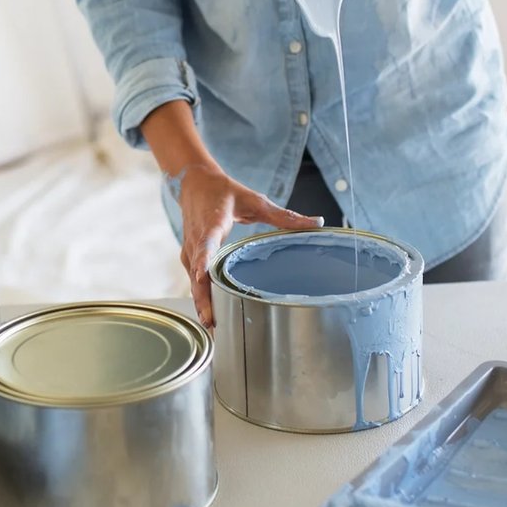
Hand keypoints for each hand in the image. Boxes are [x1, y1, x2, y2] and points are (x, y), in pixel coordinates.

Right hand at [175, 163, 322, 327]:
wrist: (194, 182)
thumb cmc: (224, 192)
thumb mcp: (255, 200)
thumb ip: (284, 216)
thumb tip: (317, 222)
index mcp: (213, 222)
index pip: (206, 242)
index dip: (203, 259)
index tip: (201, 275)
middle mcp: (197, 238)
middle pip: (197, 271)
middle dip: (203, 296)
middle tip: (211, 320)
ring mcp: (190, 249)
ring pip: (193, 279)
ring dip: (200, 301)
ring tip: (212, 324)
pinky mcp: (189, 257)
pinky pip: (193, 279)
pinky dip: (200, 296)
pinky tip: (209, 315)